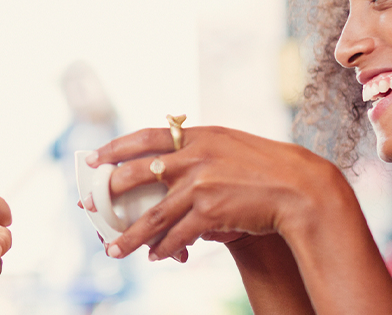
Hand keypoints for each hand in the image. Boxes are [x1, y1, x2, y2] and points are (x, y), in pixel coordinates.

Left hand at [86, 126, 351, 260]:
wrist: (301, 189)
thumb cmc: (267, 169)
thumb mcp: (231, 146)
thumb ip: (200, 150)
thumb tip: (168, 163)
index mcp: (199, 135)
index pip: (145, 136)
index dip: (115, 147)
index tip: (93, 157)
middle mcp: (195, 155)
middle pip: (136, 174)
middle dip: (108, 192)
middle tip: (90, 206)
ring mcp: (201, 183)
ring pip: (152, 215)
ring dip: (130, 237)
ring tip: (114, 250)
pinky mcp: (210, 210)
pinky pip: (177, 235)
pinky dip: (165, 249)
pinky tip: (158, 256)